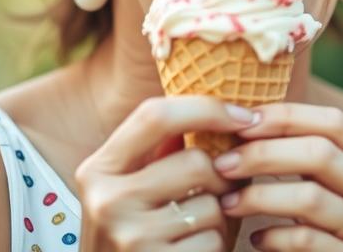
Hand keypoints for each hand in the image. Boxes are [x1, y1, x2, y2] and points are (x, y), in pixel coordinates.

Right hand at [75, 95, 254, 250]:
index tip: (244, 115)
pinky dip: (217, 246)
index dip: (206, 108)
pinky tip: (197, 251)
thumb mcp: (129, 189)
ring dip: (221, 218)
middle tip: (224, 190)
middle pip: (196, 162)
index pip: (155, 115)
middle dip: (223, 176)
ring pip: (212, 206)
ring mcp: (130, 238)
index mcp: (97, 169)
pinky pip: (213, 241)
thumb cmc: (131, 235)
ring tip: (201, 228)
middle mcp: (107, 201)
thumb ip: (161, 151)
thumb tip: (221, 105)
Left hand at [212, 103, 342, 250]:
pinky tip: (256, 239)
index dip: (286, 116)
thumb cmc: (322, 237)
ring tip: (228, 202)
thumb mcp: (322, 193)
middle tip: (223, 163)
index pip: (334, 124)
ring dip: (259, 196)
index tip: (241, 122)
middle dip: (264, 153)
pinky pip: (307, 240)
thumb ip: (299, 162)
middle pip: (321, 154)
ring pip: (311, 198)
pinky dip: (274, 236)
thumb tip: (240, 119)